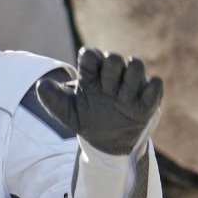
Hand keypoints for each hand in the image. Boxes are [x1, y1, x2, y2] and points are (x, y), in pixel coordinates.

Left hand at [38, 47, 163, 155]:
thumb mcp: (66, 112)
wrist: (106, 141)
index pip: (91, 56)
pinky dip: (149, 89)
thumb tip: (41, 85)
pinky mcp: (148, 99)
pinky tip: (138, 101)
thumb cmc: (86, 119)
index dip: (91, 57)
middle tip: (107, 88)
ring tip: (121, 95)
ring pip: (137, 65)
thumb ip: (51, 99)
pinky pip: (155, 85)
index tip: (89, 67)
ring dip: (130, 77)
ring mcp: (131, 86)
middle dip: (111, 69)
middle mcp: (112, 76)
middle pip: (114, 58)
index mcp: (91, 75)